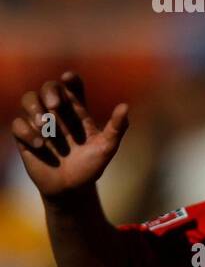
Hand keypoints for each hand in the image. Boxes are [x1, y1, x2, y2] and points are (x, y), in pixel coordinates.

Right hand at [11, 72, 128, 200]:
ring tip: (45, 124)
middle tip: (56, 107)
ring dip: (34, 108)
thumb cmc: (91, 166)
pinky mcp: (26, 138)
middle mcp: (58, 114)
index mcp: (78, 112)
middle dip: (50, 92)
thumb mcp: (107, 147)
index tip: (68, 77)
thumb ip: (117, 127)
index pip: (72, 88)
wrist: (72, 189)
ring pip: (29, 100)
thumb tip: (125, 106)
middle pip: (48, 88)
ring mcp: (40, 124)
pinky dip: (27, 132)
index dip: (70, 80)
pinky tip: (40, 146)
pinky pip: (18, 124)